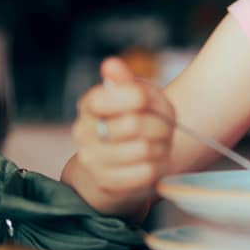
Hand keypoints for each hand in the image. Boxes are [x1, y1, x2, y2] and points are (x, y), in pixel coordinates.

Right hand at [71, 57, 175, 197]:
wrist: (119, 167)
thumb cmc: (132, 124)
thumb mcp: (135, 97)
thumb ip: (126, 81)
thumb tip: (111, 64)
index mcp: (89, 106)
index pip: (107, 97)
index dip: (137, 97)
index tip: (147, 101)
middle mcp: (84, 134)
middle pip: (133, 124)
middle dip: (160, 125)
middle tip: (165, 127)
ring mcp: (93, 162)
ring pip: (143, 149)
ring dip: (162, 147)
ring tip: (159, 145)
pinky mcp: (109, 185)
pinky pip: (146, 173)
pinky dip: (159, 166)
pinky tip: (154, 162)